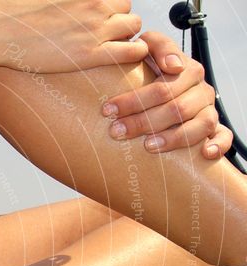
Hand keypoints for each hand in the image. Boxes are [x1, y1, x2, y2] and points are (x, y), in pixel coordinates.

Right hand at [0, 0, 147, 72]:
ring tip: (107, 47)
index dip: (109, 7)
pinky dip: (135, 52)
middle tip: (102, 36)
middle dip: (118, 20)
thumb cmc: (12, 13)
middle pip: (127, 8)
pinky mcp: (90, 53)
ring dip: (125, 35)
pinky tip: (123, 58)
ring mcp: (94, 27)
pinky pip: (132, 50)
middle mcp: (94, 4)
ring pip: (133, 26)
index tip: (97, 19)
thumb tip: (59, 4)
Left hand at [101, 31, 231, 157]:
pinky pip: (223, 136)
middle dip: (142, 122)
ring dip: (173, 138)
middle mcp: (200, 90)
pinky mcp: (215, 128)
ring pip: (199, 125)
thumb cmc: (149, 69)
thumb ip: (155, 44)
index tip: (108, 110)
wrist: (162, 85)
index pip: (162, 88)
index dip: (134, 100)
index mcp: (187, 71)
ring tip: (147, 145)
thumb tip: (172, 65)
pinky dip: (218, 144)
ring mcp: (208, 109)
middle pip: (176, 108)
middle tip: (116, 131)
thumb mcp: (148, 49)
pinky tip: (204, 153)